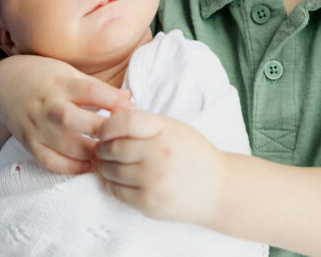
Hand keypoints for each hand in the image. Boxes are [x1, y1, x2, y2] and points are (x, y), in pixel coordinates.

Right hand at [0, 55, 132, 173]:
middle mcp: (49, 105)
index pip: (93, 92)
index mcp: (62, 84)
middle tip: (123, 138)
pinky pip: (51, 161)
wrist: (6, 85)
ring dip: (92, 154)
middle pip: (78, 121)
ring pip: (67, 146)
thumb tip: (128, 100)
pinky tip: (88, 166)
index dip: (115, 103)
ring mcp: (38, 126)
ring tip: (110, 155)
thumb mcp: (69, 73)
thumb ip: (98, 88)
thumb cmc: (45, 77)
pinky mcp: (29, 143)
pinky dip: (71, 167)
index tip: (132, 112)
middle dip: (104, 132)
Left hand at [93, 109, 226, 225]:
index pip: (125, 122)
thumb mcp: (173, 128)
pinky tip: (116, 180)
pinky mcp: (149, 204)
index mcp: (165, 131)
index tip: (103, 131)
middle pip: (113, 148)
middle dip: (102, 148)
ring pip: (111, 171)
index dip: (107, 126)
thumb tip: (108, 116)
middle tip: (102, 149)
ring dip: (104, 167)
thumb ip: (143, 122)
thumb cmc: (193, 154)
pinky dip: (111, 185)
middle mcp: (160, 155)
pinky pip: (117, 192)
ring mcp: (154, 181)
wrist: (219, 190)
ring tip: (108, 163)